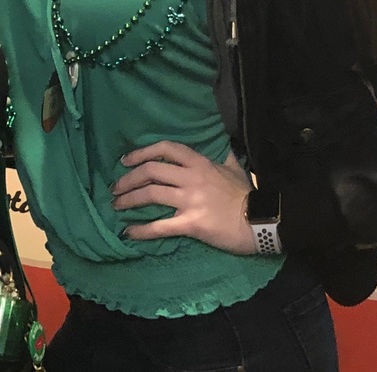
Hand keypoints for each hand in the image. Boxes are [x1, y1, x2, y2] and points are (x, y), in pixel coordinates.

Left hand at [111, 142, 256, 254]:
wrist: (260, 220)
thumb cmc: (246, 195)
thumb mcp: (235, 168)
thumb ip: (224, 156)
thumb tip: (222, 145)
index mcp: (201, 163)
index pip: (167, 149)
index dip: (142, 152)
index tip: (126, 160)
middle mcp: (192, 178)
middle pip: (152, 170)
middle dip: (129, 179)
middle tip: (116, 188)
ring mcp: (190, 200)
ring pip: (151, 195)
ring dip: (129, 200)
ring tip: (117, 206)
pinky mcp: (190, 223)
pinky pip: (159, 226)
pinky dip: (140, 230)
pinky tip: (128, 232)